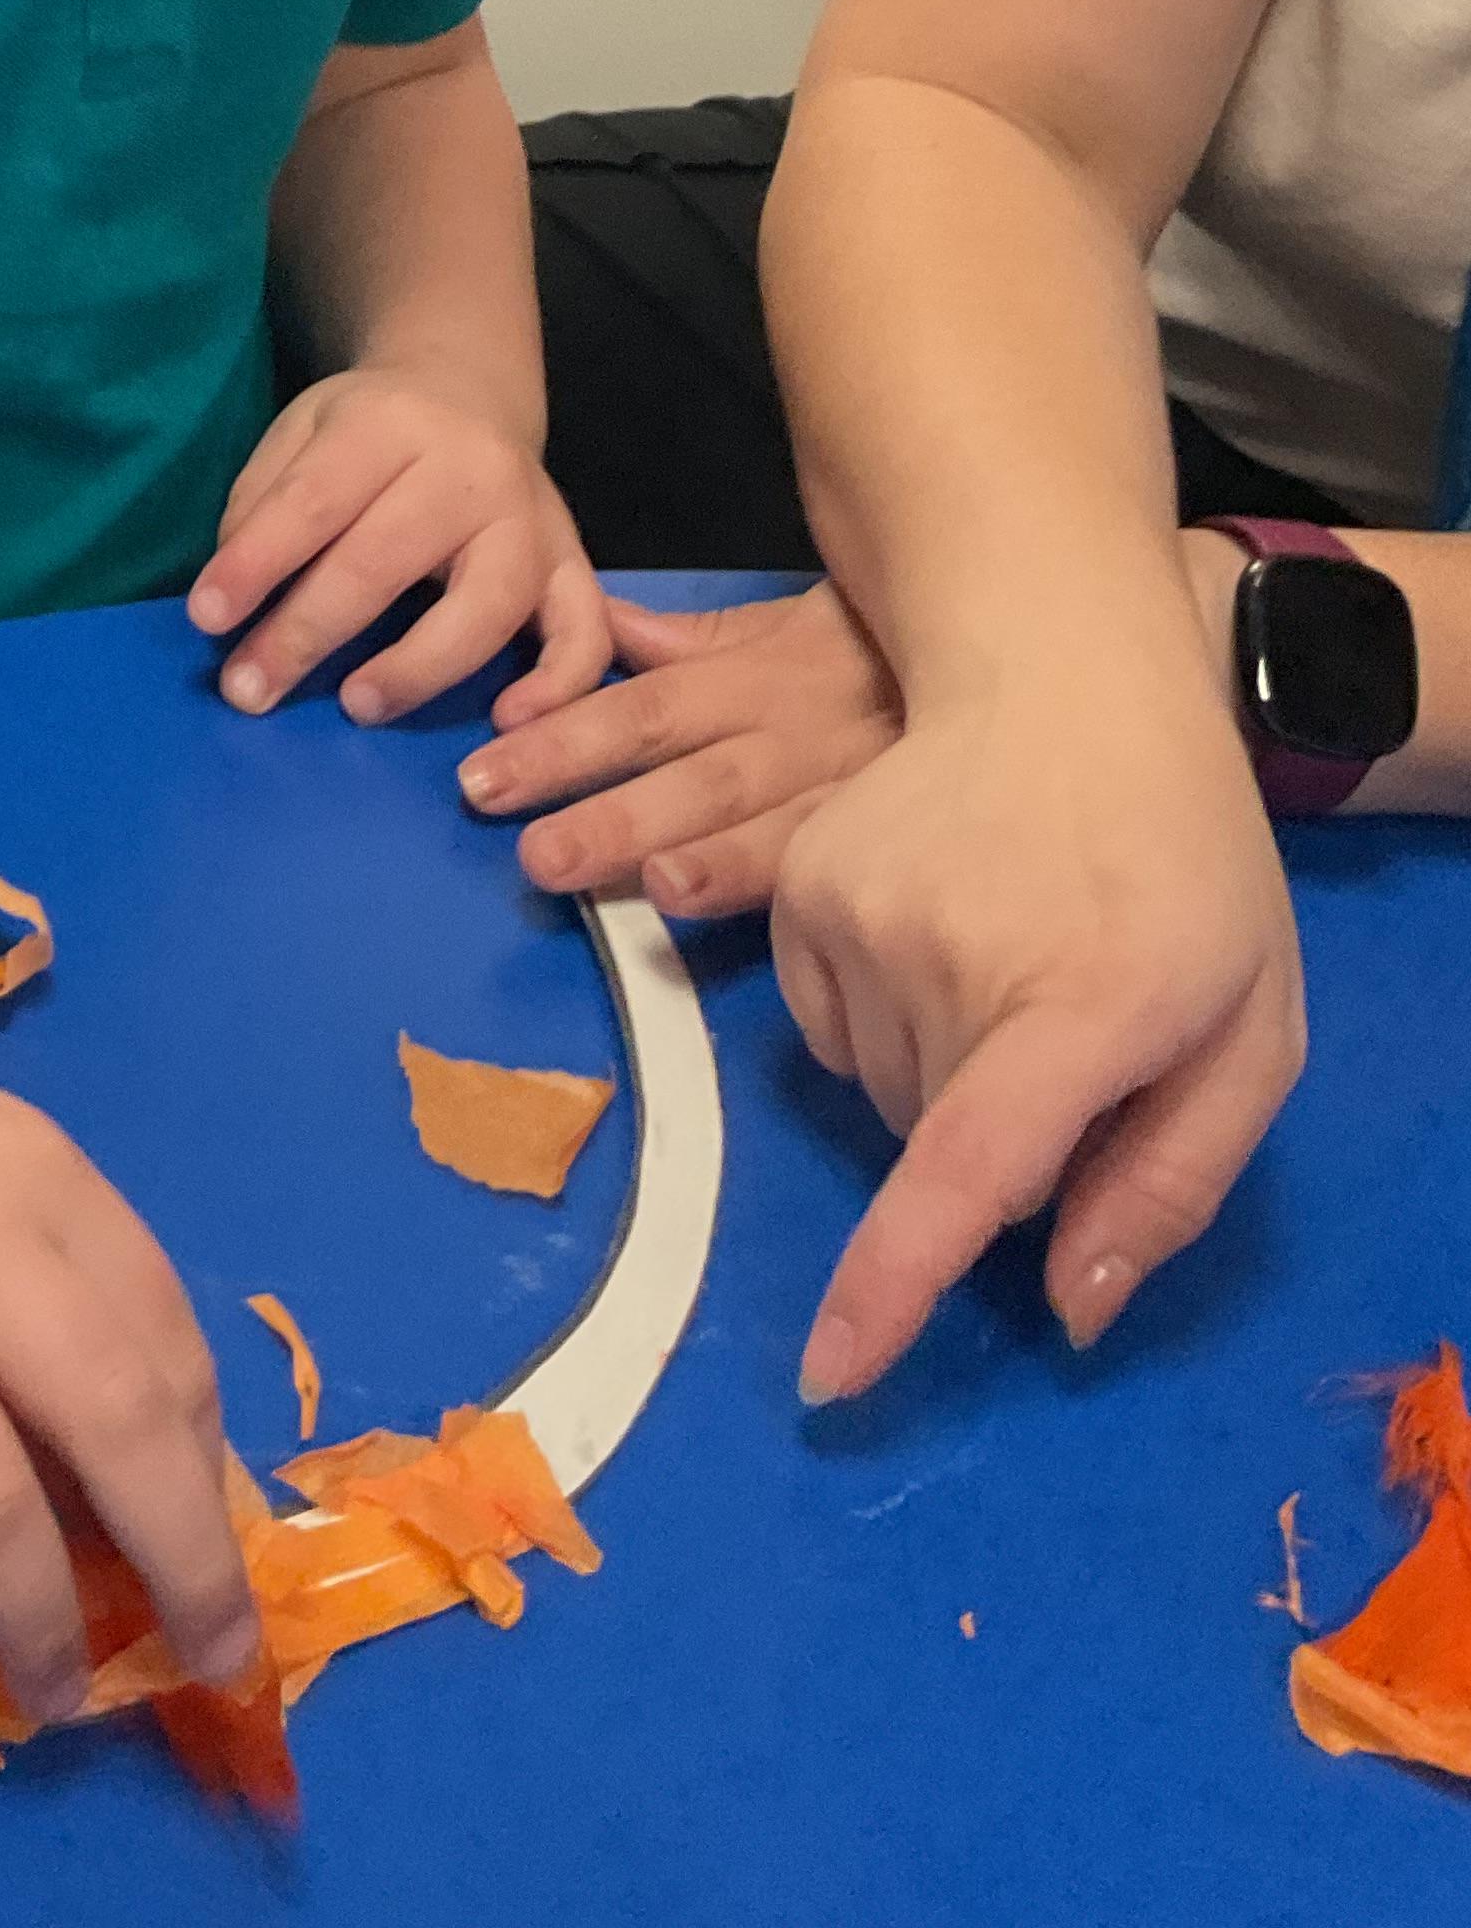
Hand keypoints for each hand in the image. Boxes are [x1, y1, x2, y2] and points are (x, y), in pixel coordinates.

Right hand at [0, 977, 255, 1722]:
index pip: (166, 1349)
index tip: (217, 1568)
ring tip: (49, 1687)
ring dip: (37, 1616)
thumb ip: (61, 1287)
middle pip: (110, 1427)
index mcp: (35, 1182)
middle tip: (205, 1665)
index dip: (208, 1479)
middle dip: (181, 1569)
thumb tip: (145, 1479)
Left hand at [185, 367, 607, 724]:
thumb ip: (263, 500)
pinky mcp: (573, 565)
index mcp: (388, 425)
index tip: (206, 620)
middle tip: (250, 690)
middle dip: (308, 631)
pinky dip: (558, 684)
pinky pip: (583, 632)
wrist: (469, 393)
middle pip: (386, 557)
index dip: (256, 562)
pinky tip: (507, 723)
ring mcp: (531, 520)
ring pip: (489, 603)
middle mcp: (469, 469)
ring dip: (420, 666)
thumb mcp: (303, 431)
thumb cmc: (369, 433)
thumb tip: (230, 592)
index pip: (314, 499)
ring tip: (357, 706)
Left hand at [460, 585, 901, 915]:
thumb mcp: (780, 628)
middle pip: (685, 772)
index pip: (644, 708)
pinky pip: (825, 866)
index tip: (490, 758)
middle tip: (525, 852)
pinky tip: (717, 905)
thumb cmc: (875, 657)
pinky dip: (769, 884)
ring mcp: (839, 793)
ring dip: (689, 858)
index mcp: (750, 679)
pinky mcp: (883, 844)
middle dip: (605, 812)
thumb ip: (685, 638)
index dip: (567, 734)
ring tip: (636, 886)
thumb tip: (594, 621)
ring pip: (754, 823)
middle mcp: (786, 735)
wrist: (1014, 669)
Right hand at [769, 631, 1303, 1400]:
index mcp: (1087, 1002)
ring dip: (939, 1070)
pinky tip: (941, 932)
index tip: (828, 1372)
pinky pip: (827, 1030)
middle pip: (941, 1146)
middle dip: (1000, 1128)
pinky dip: (881, 1019)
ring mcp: (858, 910)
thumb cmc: (1186, 865)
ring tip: (1009, 960)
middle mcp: (952, 956)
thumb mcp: (1250, 1031)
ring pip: (881, 1090)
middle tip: (1070, 1024)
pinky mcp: (802, 886)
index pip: (969, 1165)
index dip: (894, 1280)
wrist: (1069, 680)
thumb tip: (1065, 1309)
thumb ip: (1169, 1184)